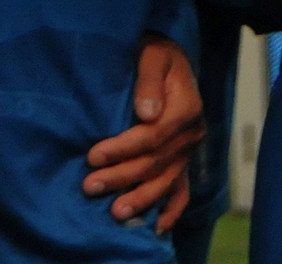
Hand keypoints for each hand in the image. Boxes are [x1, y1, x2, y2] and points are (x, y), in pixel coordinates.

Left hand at [82, 34, 204, 231]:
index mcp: (186, 108)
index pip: (152, 136)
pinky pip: (182, 188)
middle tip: (90, 186)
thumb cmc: (156, 54)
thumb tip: (146, 113)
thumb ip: (149, 82)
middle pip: (155, 162)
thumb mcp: (153, 55)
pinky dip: (172, 209)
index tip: (93, 156)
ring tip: (114, 212)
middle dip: (122, 176)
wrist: (171, 58)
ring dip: (141, 198)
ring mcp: (189, 150)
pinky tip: (158, 227)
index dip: (123, 148)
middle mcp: (191, 133)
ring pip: (166, 180)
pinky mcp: (184, 159)